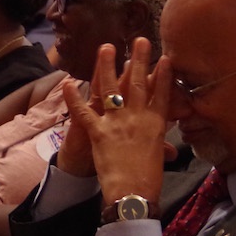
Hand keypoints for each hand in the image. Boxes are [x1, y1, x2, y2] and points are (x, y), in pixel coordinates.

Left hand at [64, 39, 170, 205]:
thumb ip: (160, 145)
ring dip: (107, 66)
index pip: (162, 94)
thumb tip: (168, 147)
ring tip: (106, 47)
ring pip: (112, 89)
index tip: (165, 57)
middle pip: (139, 84)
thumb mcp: (158, 157)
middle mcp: (138, 118)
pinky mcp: (99, 133)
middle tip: (139, 40)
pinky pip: (84, 112)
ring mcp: (117, 123)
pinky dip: (74, 98)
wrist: (132, 196)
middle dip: (139, 60)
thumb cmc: (148, 180)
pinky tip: (68, 82)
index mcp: (155, 124)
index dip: (164, 75)